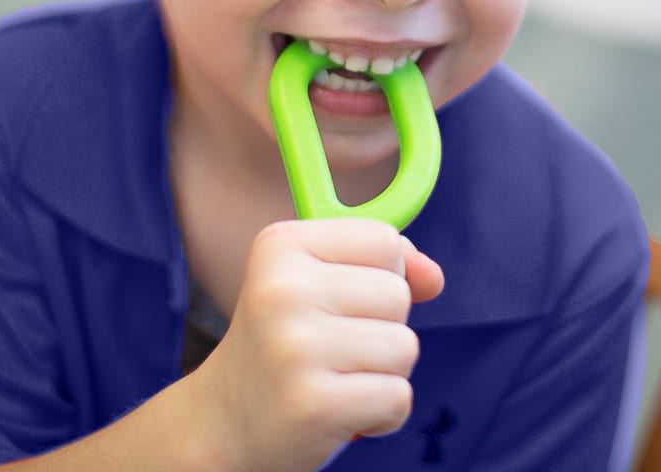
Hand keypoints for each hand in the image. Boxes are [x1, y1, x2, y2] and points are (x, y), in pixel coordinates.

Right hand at [190, 219, 443, 471]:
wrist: (226, 421)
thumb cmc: (285, 343)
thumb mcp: (321, 282)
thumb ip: (384, 265)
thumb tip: (433, 277)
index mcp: (282, 245)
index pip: (384, 240)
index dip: (382, 274)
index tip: (341, 299)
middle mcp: (284, 288)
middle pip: (397, 294)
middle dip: (383, 327)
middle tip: (333, 348)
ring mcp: (296, 346)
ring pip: (404, 347)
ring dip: (383, 372)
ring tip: (337, 378)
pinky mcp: (314, 404)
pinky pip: (397, 397)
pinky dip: (382, 413)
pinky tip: (342, 412)